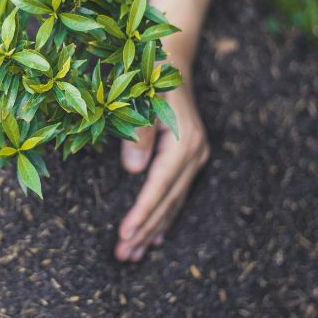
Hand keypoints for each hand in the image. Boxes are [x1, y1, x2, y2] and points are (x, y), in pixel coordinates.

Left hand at [115, 73, 210, 261]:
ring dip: (153, 231)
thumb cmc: (150, 75)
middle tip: (122, 256)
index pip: (159, 187)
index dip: (141, 213)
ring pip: (172, 203)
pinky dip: (164, 218)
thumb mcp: (142, 96)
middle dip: (144, 231)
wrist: (172, 60)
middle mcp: (194, 154)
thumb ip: (139, 132)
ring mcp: (195, 157)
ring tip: (132, 256)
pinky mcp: (190, 159)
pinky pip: (177, 196)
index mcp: (183, 142)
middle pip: (167, 201)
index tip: (124, 235)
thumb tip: (133, 171)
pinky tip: (155, 240)